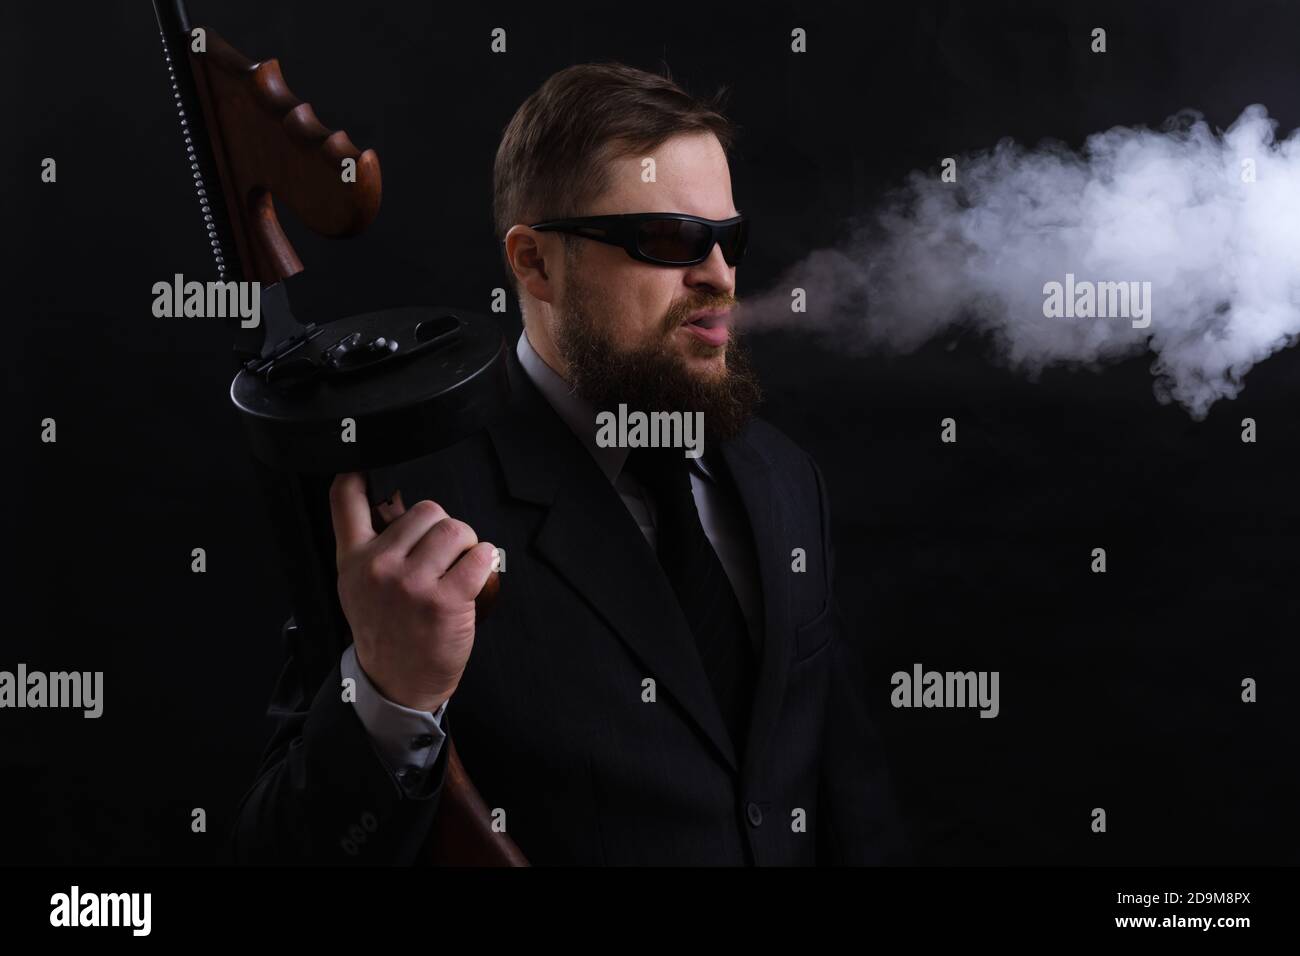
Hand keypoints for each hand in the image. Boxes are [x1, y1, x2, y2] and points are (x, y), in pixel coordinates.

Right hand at [329, 472, 496, 712]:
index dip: (359, 474)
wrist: (396, 685)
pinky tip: (477, 575)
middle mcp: (379, 566)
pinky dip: (486, 560)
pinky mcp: (445, 600)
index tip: (368, 469)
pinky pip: (479, 555)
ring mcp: (411, 583)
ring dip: (467, 543)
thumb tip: (396, 503)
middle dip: (443, 528)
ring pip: (455, 528)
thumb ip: (372, 546)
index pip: (345, 500)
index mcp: (353, 559)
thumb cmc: (387, 632)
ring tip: (460, 566)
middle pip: (427, 509)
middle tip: (443, 556)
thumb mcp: (359, 586)